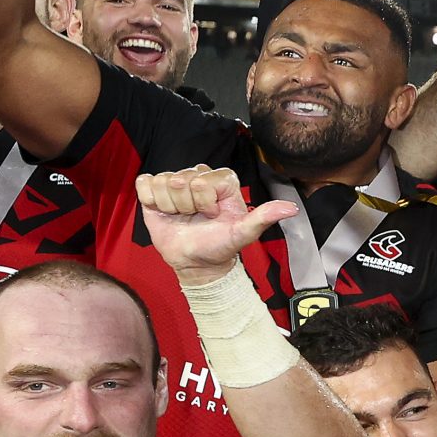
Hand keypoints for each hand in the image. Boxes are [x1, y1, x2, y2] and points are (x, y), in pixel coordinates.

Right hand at [135, 167, 297, 288]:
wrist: (195, 261)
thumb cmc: (220, 245)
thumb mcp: (244, 234)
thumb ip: (264, 218)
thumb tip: (291, 209)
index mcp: (223, 181)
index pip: (203, 180)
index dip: (204, 202)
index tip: (212, 216)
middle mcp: (199, 176)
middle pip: (181, 179)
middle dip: (186, 205)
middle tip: (196, 218)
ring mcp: (176, 180)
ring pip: (163, 181)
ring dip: (170, 206)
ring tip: (182, 216)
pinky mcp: (155, 188)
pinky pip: (144, 183)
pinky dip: (151, 201)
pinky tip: (164, 211)